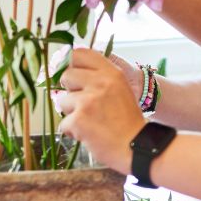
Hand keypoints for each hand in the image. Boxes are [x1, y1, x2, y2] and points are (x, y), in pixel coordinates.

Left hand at [56, 48, 145, 172]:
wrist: (137, 146)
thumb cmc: (128, 121)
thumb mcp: (121, 90)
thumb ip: (101, 78)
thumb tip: (71, 72)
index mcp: (112, 73)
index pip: (80, 54)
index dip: (72, 63)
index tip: (74, 75)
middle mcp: (100, 83)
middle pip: (66, 76)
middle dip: (71, 91)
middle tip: (86, 103)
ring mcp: (87, 101)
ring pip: (63, 101)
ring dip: (73, 113)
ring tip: (91, 121)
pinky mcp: (78, 120)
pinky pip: (64, 123)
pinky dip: (73, 132)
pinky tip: (89, 134)